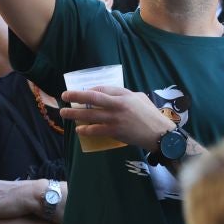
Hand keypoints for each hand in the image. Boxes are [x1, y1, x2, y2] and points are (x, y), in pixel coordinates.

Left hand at [60, 85, 174, 150]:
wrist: (159, 134)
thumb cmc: (150, 114)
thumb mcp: (139, 97)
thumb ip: (123, 94)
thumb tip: (107, 93)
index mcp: (123, 95)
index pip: (102, 89)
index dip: (89, 90)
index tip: (81, 92)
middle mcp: (118, 105)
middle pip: (92, 99)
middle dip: (76, 96)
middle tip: (64, 96)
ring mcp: (115, 119)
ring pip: (91, 115)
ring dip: (75, 114)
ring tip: (64, 113)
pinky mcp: (115, 132)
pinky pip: (96, 130)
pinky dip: (86, 130)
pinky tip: (79, 129)